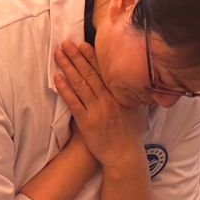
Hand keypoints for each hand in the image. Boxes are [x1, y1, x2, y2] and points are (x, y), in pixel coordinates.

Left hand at [53, 42, 144, 167]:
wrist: (124, 155)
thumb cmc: (131, 133)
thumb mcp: (140, 109)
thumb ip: (138, 93)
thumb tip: (142, 79)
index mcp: (120, 94)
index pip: (103, 70)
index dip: (91, 56)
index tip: (82, 44)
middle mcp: (108, 99)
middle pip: (89, 73)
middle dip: (76, 57)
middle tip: (66, 43)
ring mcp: (97, 110)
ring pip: (80, 85)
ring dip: (68, 68)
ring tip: (58, 55)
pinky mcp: (87, 122)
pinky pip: (74, 103)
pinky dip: (65, 90)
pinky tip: (57, 78)